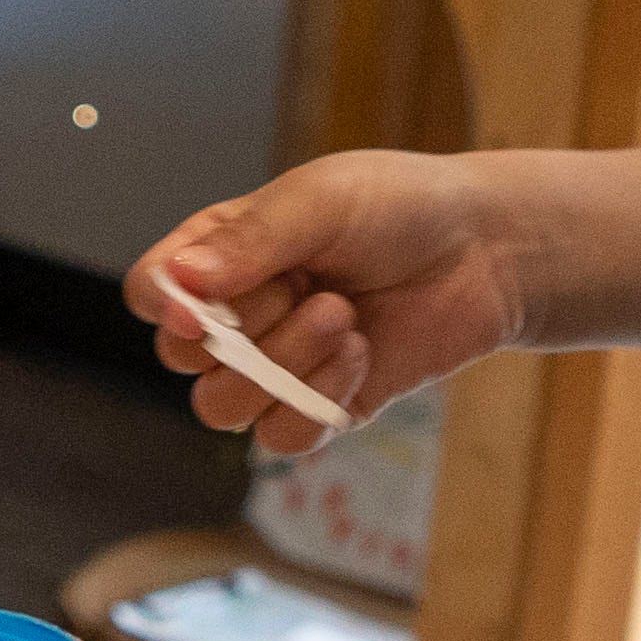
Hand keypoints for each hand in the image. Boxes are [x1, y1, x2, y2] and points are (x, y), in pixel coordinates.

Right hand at [131, 150, 539, 454]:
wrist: (487, 250)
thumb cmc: (399, 207)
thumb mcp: (319, 202)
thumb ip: (248, 243)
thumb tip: (179, 282)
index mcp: (221, 255)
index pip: (153, 293)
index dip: (164, 307)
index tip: (199, 307)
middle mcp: (239, 314)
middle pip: (181, 360)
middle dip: (240, 331)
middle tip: (305, 288)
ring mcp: (278, 366)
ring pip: (223, 407)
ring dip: (281, 364)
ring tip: (341, 316)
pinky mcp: (324, 407)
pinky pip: (280, 438)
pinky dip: (315, 399)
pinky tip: (358, 352)